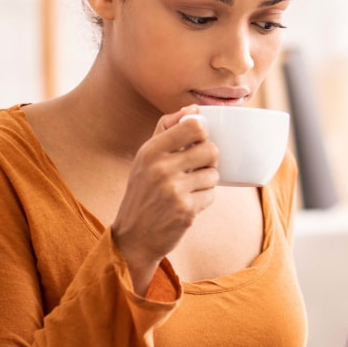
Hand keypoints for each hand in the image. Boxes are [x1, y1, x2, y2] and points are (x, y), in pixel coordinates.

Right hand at [109, 105, 217, 287]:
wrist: (134, 236)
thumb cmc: (143, 192)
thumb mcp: (145, 158)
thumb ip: (166, 130)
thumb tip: (193, 110)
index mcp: (150, 150)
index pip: (194, 126)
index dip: (202, 133)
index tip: (196, 142)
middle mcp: (161, 168)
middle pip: (210, 149)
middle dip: (209, 160)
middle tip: (196, 168)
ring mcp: (174, 190)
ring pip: (214, 174)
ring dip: (207, 181)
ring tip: (190, 188)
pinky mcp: (186, 210)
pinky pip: (211, 195)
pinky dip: (204, 199)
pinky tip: (188, 203)